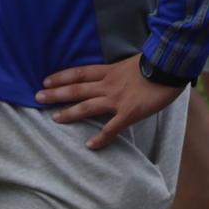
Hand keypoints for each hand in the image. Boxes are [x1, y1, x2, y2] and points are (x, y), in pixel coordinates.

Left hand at [37, 57, 181, 149]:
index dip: (62, 77)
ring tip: (54, 119)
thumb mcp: (134, 62)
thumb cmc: (157, 63)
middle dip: (56, 94)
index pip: (80, 73)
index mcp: (110, 71)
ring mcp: (117, 99)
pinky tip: (90, 146)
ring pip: (88, 107)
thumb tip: (117, 74)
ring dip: (69, 113)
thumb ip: (121, 70)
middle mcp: (109, 84)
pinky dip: (100, 138)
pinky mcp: (129, 113)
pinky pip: (111, 128)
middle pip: (77, 89)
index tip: (46, 81)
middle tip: (37, 97)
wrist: (171, 66)